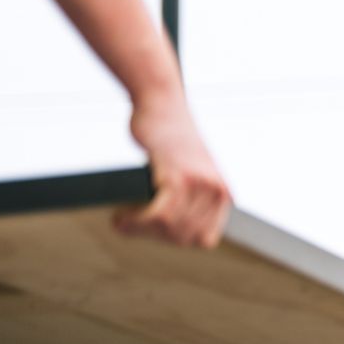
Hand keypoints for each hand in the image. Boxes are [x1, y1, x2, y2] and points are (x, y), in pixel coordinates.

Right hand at [115, 91, 232, 247]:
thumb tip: (172, 230)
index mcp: (223, 195)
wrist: (161, 103)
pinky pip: (161, 215)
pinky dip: (137, 222)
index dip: (173, 240)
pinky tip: (121, 217)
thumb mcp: (190, 171)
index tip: (151, 231)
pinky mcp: (179, 175)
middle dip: (153, 236)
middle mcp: (217, 191)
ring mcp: (201, 184)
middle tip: (130, 224)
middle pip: (184, 237)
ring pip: (170, 228)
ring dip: (140, 230)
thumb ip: (192, 198)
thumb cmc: (169, 137)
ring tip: (121, 220)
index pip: (203, 239)